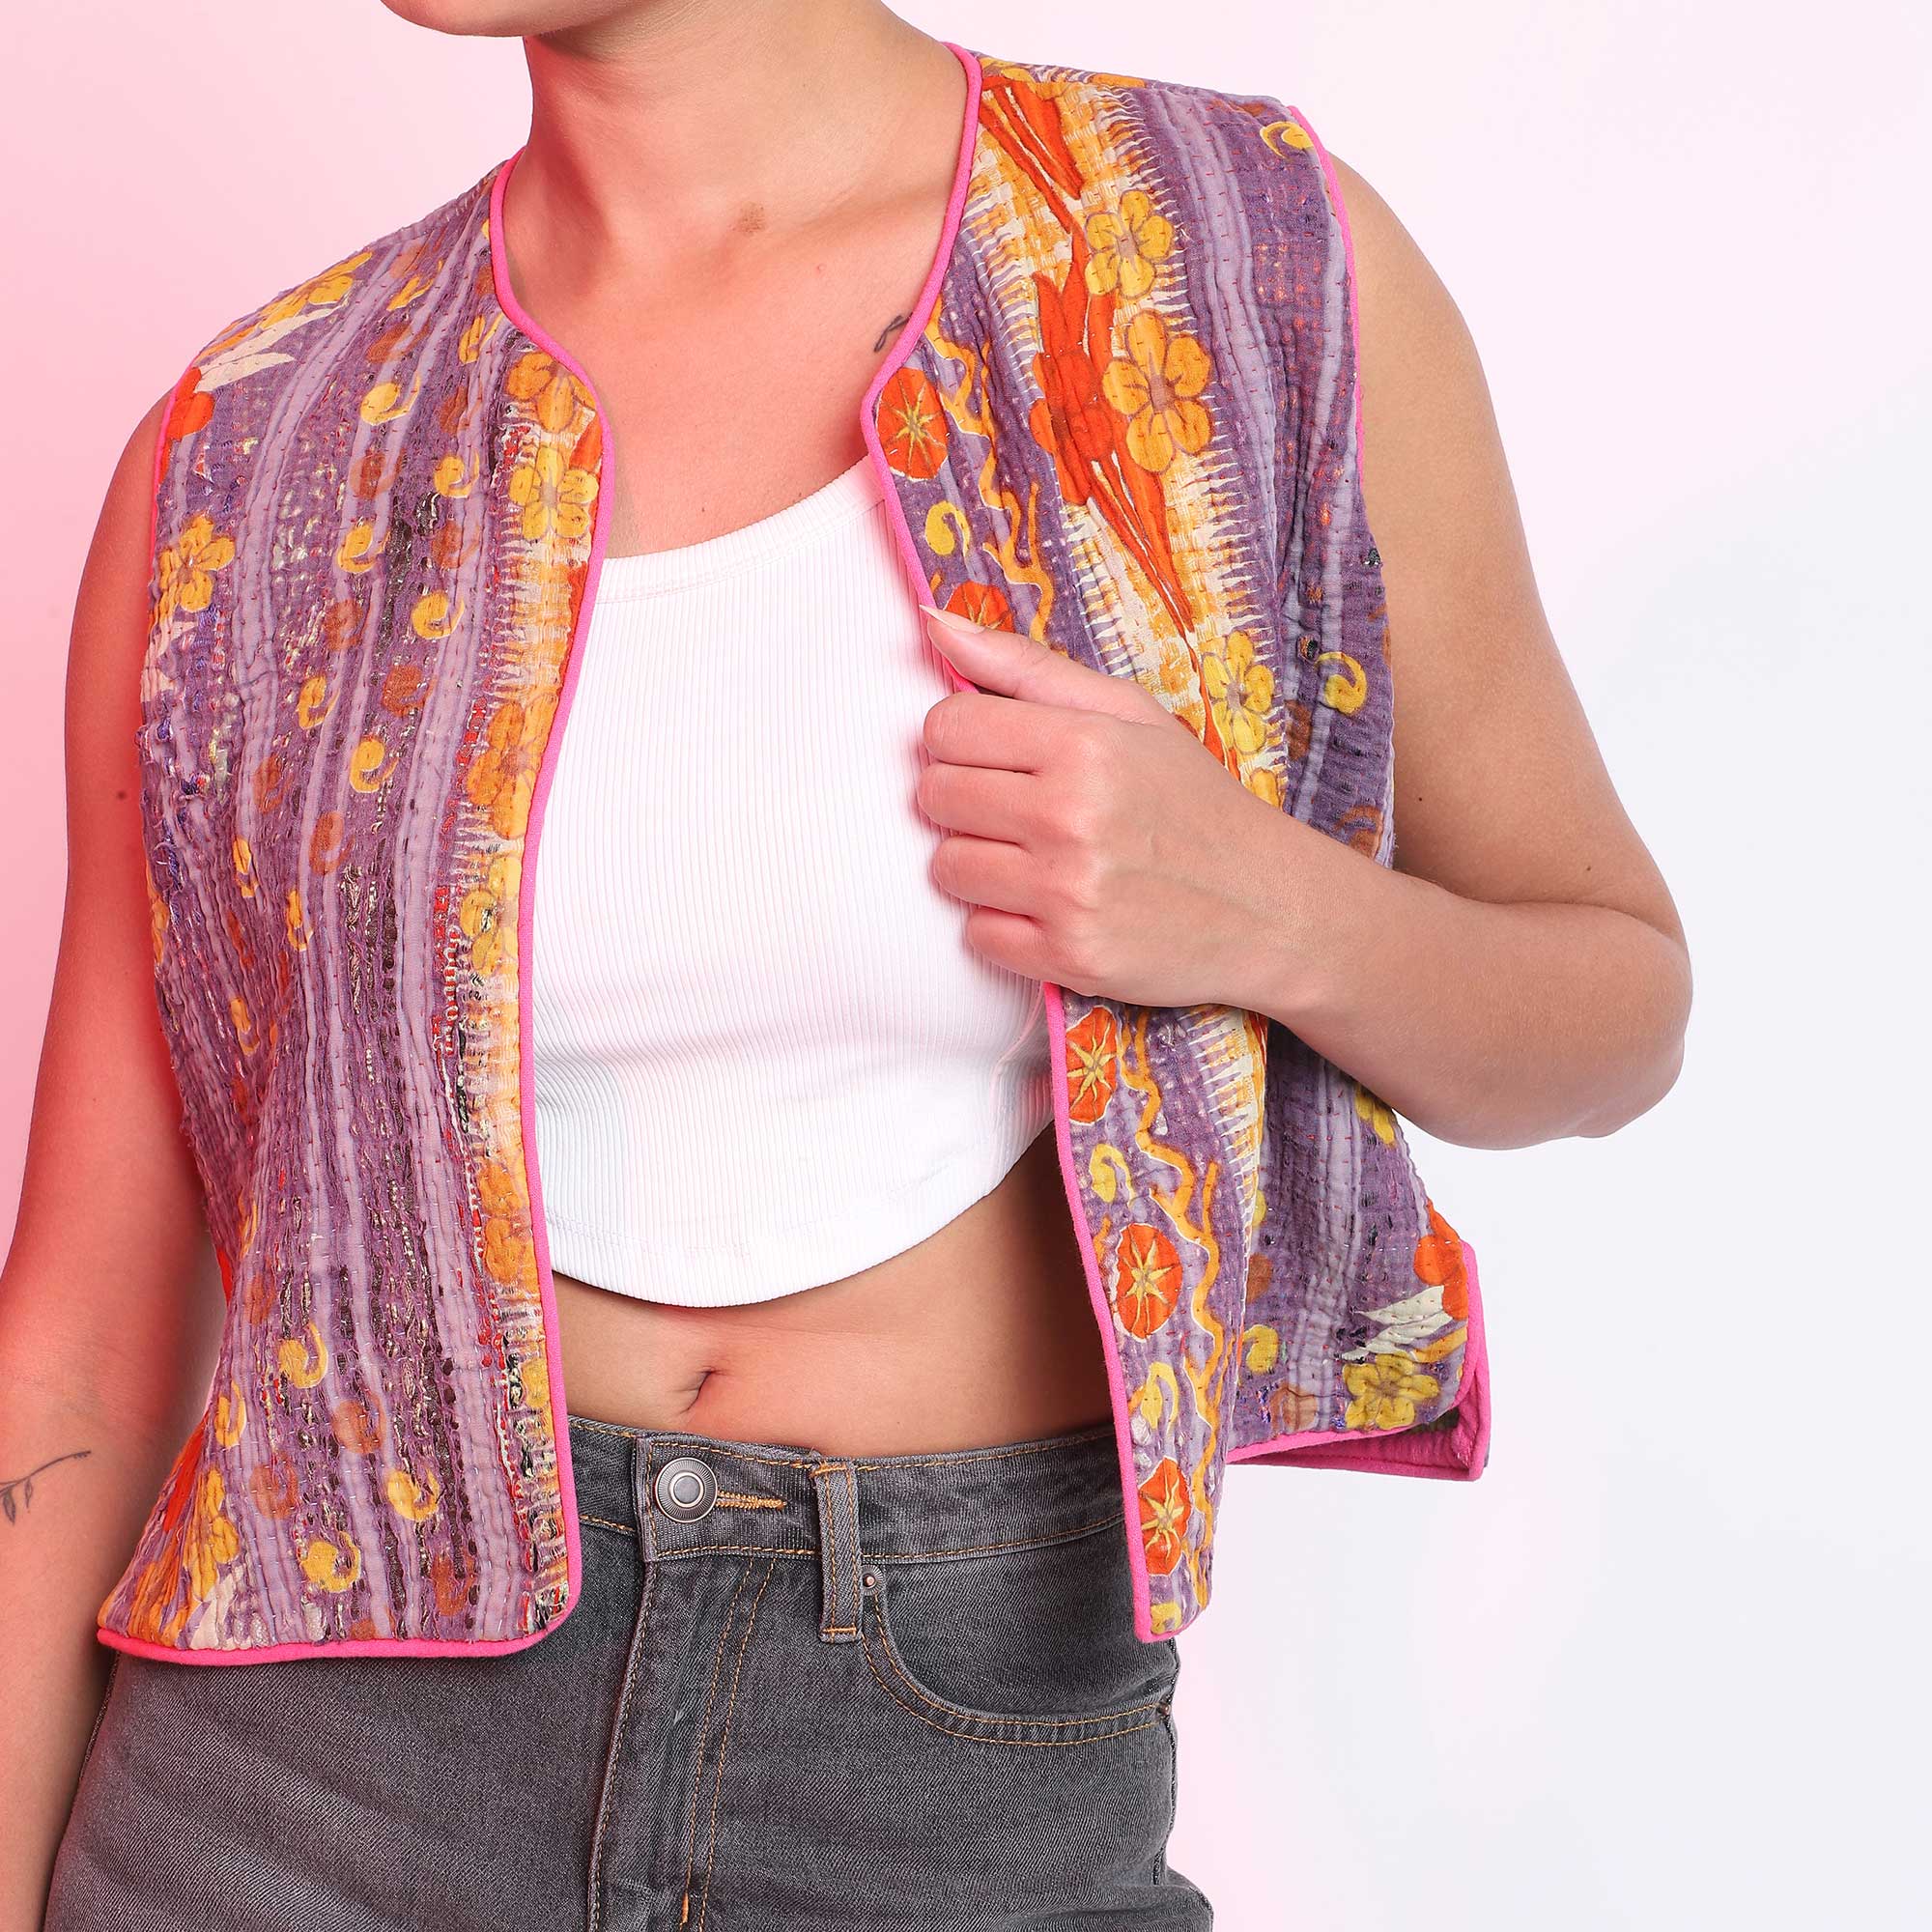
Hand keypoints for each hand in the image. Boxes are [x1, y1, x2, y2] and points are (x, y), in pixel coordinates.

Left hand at [915, 602, 1300, 1008]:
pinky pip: (977, 936)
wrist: (1270, 908)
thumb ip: (1027, 668)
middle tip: (1019, 811)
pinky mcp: (1068, 957)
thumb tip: (934, 624)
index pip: (947, 727)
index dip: (961, 740)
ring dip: (980, 865)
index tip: (995, 756)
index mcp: (1084, 745)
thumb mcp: (1129, 716)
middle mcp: (1070, 817)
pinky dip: (1004, 926)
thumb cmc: (1192, 804)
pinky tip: (1050, 909)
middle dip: (965, 800)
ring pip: (947, 868)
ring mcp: (1067, 892)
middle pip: (935, 796)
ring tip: (1037, 860)